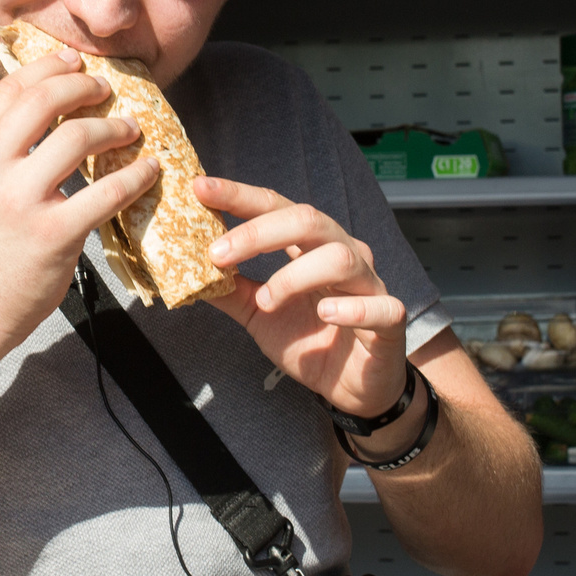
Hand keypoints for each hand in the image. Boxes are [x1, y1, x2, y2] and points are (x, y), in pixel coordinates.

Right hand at [0, 47, 159, 363]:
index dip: (48, 67)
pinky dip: (135, 174)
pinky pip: (106, 191)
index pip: (9, 90)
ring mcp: (19, 203)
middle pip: (44, 101)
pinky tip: (148, 171)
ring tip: (130, 129)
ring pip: (78, 138)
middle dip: (83, 85)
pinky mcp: (53, 235)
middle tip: (106, 89)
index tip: (75, 61)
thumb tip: (42, 110)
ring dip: (114, 127)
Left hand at [194, 176, 411, 421]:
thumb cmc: (311, 341)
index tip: (201, 188)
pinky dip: (350, 308)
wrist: (353, 387)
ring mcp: (368, 284)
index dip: (239, 196)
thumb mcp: (260, 316)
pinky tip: (325, 313)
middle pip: (308, 220)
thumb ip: (230, 292)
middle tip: (217, 253)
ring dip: (294, 275)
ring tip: (266, 301)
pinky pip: (377, 306)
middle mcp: (342, 253)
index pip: (276, 207)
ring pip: (339, 257)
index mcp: (311, 246)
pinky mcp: (389, 319)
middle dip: (258, 232)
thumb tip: (187, 273)